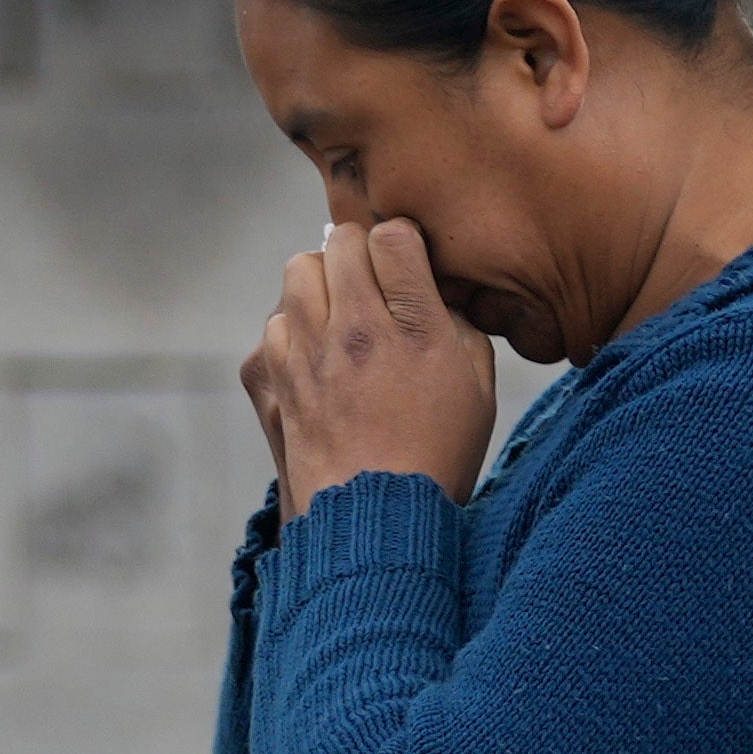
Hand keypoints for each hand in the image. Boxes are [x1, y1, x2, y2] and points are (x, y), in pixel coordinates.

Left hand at [243, 219, 493, 520]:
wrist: (375, 518)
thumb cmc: (437, 457)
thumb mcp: (478, 389)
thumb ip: (461, 326)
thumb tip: (435, 293)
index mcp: (415, 327)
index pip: (393, 235)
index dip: (401, 241)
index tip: (405, 263)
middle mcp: (357, 330)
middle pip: (340, 241)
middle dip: (358, 253)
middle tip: (372, 283)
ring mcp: (309, 352)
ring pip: (298, 271)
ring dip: (320, 282)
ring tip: (339, 314)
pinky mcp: (277, 378)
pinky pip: (275, 321)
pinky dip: (292, 328)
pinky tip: (315, 353)